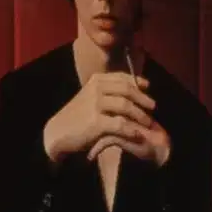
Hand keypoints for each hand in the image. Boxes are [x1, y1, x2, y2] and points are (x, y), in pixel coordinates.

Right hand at [39, 66, 171, 169]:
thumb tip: (133, 87)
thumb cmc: (77, 116)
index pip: (122, 77)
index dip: (137, 82)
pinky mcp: (96, 122)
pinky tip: (137, 134)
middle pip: (127, 90)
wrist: (58, 132)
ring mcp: (96, 105)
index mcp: (96, 81)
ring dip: (140, 115)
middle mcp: (96, 89)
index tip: (147, 86)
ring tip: (148, 122)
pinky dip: (131, 130)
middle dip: (143, 98)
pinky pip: (121, 124)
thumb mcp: (90, 97)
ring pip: (126, 106)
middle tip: (153, 107)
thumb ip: (108, 91)